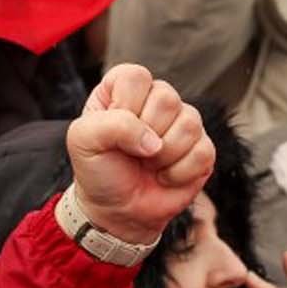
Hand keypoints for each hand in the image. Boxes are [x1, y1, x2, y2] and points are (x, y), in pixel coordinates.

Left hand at [66, 63, 213, 246]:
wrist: (117, 211)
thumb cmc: (98, 171)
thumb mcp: (83, 141)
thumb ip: (111, 125)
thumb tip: (153, 141)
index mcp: (123, 88)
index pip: (135, 76)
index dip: (124, 107)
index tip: (112, 131)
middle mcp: (156, 99)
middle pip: (167, 98)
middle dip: (144, 136)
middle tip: (132, 153)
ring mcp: (183, 122)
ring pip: (189, 123)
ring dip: (163, 156)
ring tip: (148, 164)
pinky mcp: (202, 148)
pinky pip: (203, 151)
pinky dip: (179, 173)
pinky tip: (165, 176)